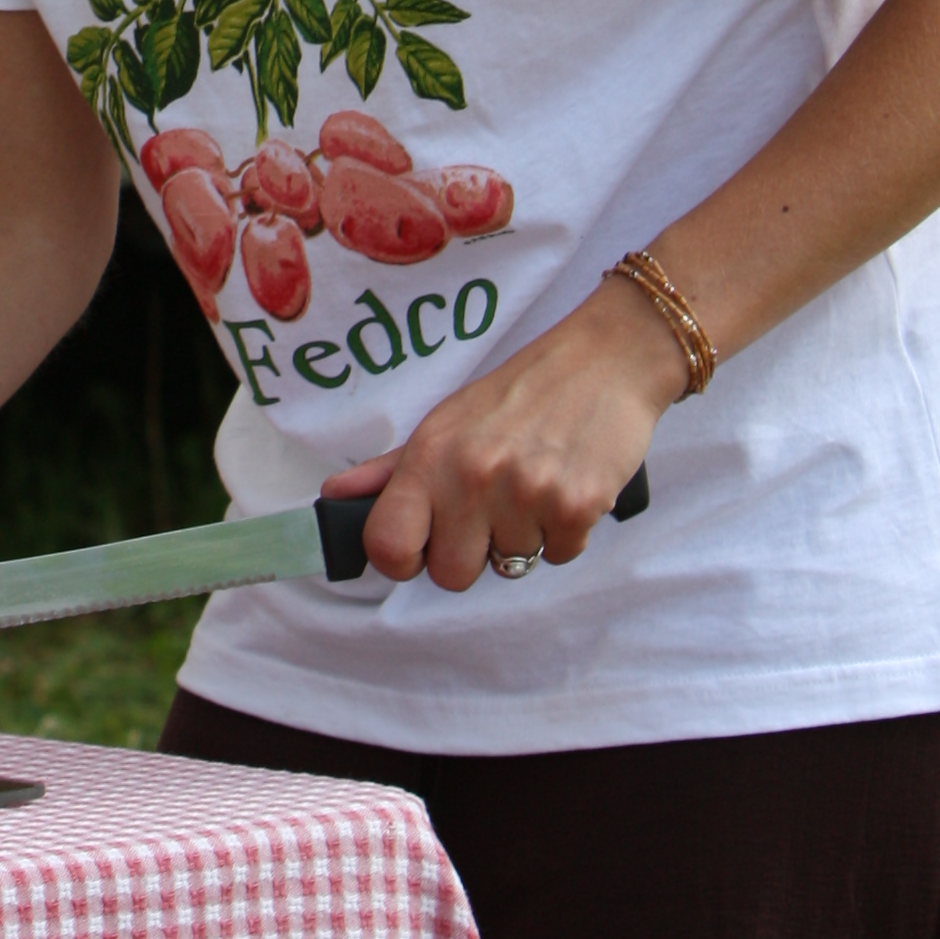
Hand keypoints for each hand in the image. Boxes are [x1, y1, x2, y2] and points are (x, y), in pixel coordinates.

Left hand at [324, 280, 681, 592]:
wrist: (604, 362)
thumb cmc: (519, 395)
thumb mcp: (447, 422)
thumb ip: (390, 469)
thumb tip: (334, 499)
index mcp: (431, 455)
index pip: (387, 546)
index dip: (401, 558)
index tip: (422, 545)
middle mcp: (473, 477)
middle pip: (451, 576)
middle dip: (471, 553)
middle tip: (491, 510)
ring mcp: (527, 495)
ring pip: (511, 567)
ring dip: (524, 537)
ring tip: (534, 486)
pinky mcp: (578, 508)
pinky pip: (560, 555)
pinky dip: (565, 532)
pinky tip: (565, 487)